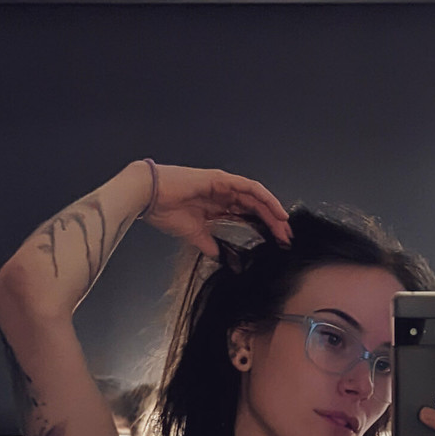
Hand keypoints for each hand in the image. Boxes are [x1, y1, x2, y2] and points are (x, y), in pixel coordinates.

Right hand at [141, 163, 292, 257]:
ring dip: (273, 212)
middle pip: (255, 207)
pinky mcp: (222, 179)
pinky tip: (277, 212)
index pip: (247, 215)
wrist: (148, 196)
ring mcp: (223, 184)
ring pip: (256, 197)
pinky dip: (266, 199)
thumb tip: (219, 256)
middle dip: (273, 223)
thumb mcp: (192, 234)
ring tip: (285, 228)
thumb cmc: (164, 210)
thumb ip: (208, 243)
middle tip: (286, 239)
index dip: (263, 228)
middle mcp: (223, 193)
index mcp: (217, 205)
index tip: (276, 243)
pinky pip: (250, 188)